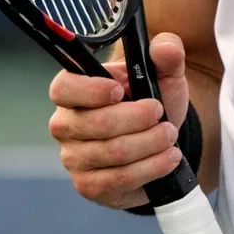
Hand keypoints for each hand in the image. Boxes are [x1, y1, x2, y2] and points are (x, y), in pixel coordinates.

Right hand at [48, 32, 191, 208]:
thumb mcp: (165, 73)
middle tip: (160, 114)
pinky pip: (118, 179)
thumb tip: (164, 48)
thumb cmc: (152, 99)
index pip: (63, 88)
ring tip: (170, 135)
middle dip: (137, 119)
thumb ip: (167, 53)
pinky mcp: (89, 185)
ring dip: (149, 143)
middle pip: (95, 124)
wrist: (160, 139)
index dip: (89, 90)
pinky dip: (150, 168)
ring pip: (112, 152)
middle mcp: (66, 124)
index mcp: (74, 89)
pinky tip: (168, 158)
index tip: (119, 91)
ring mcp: (74, 157)